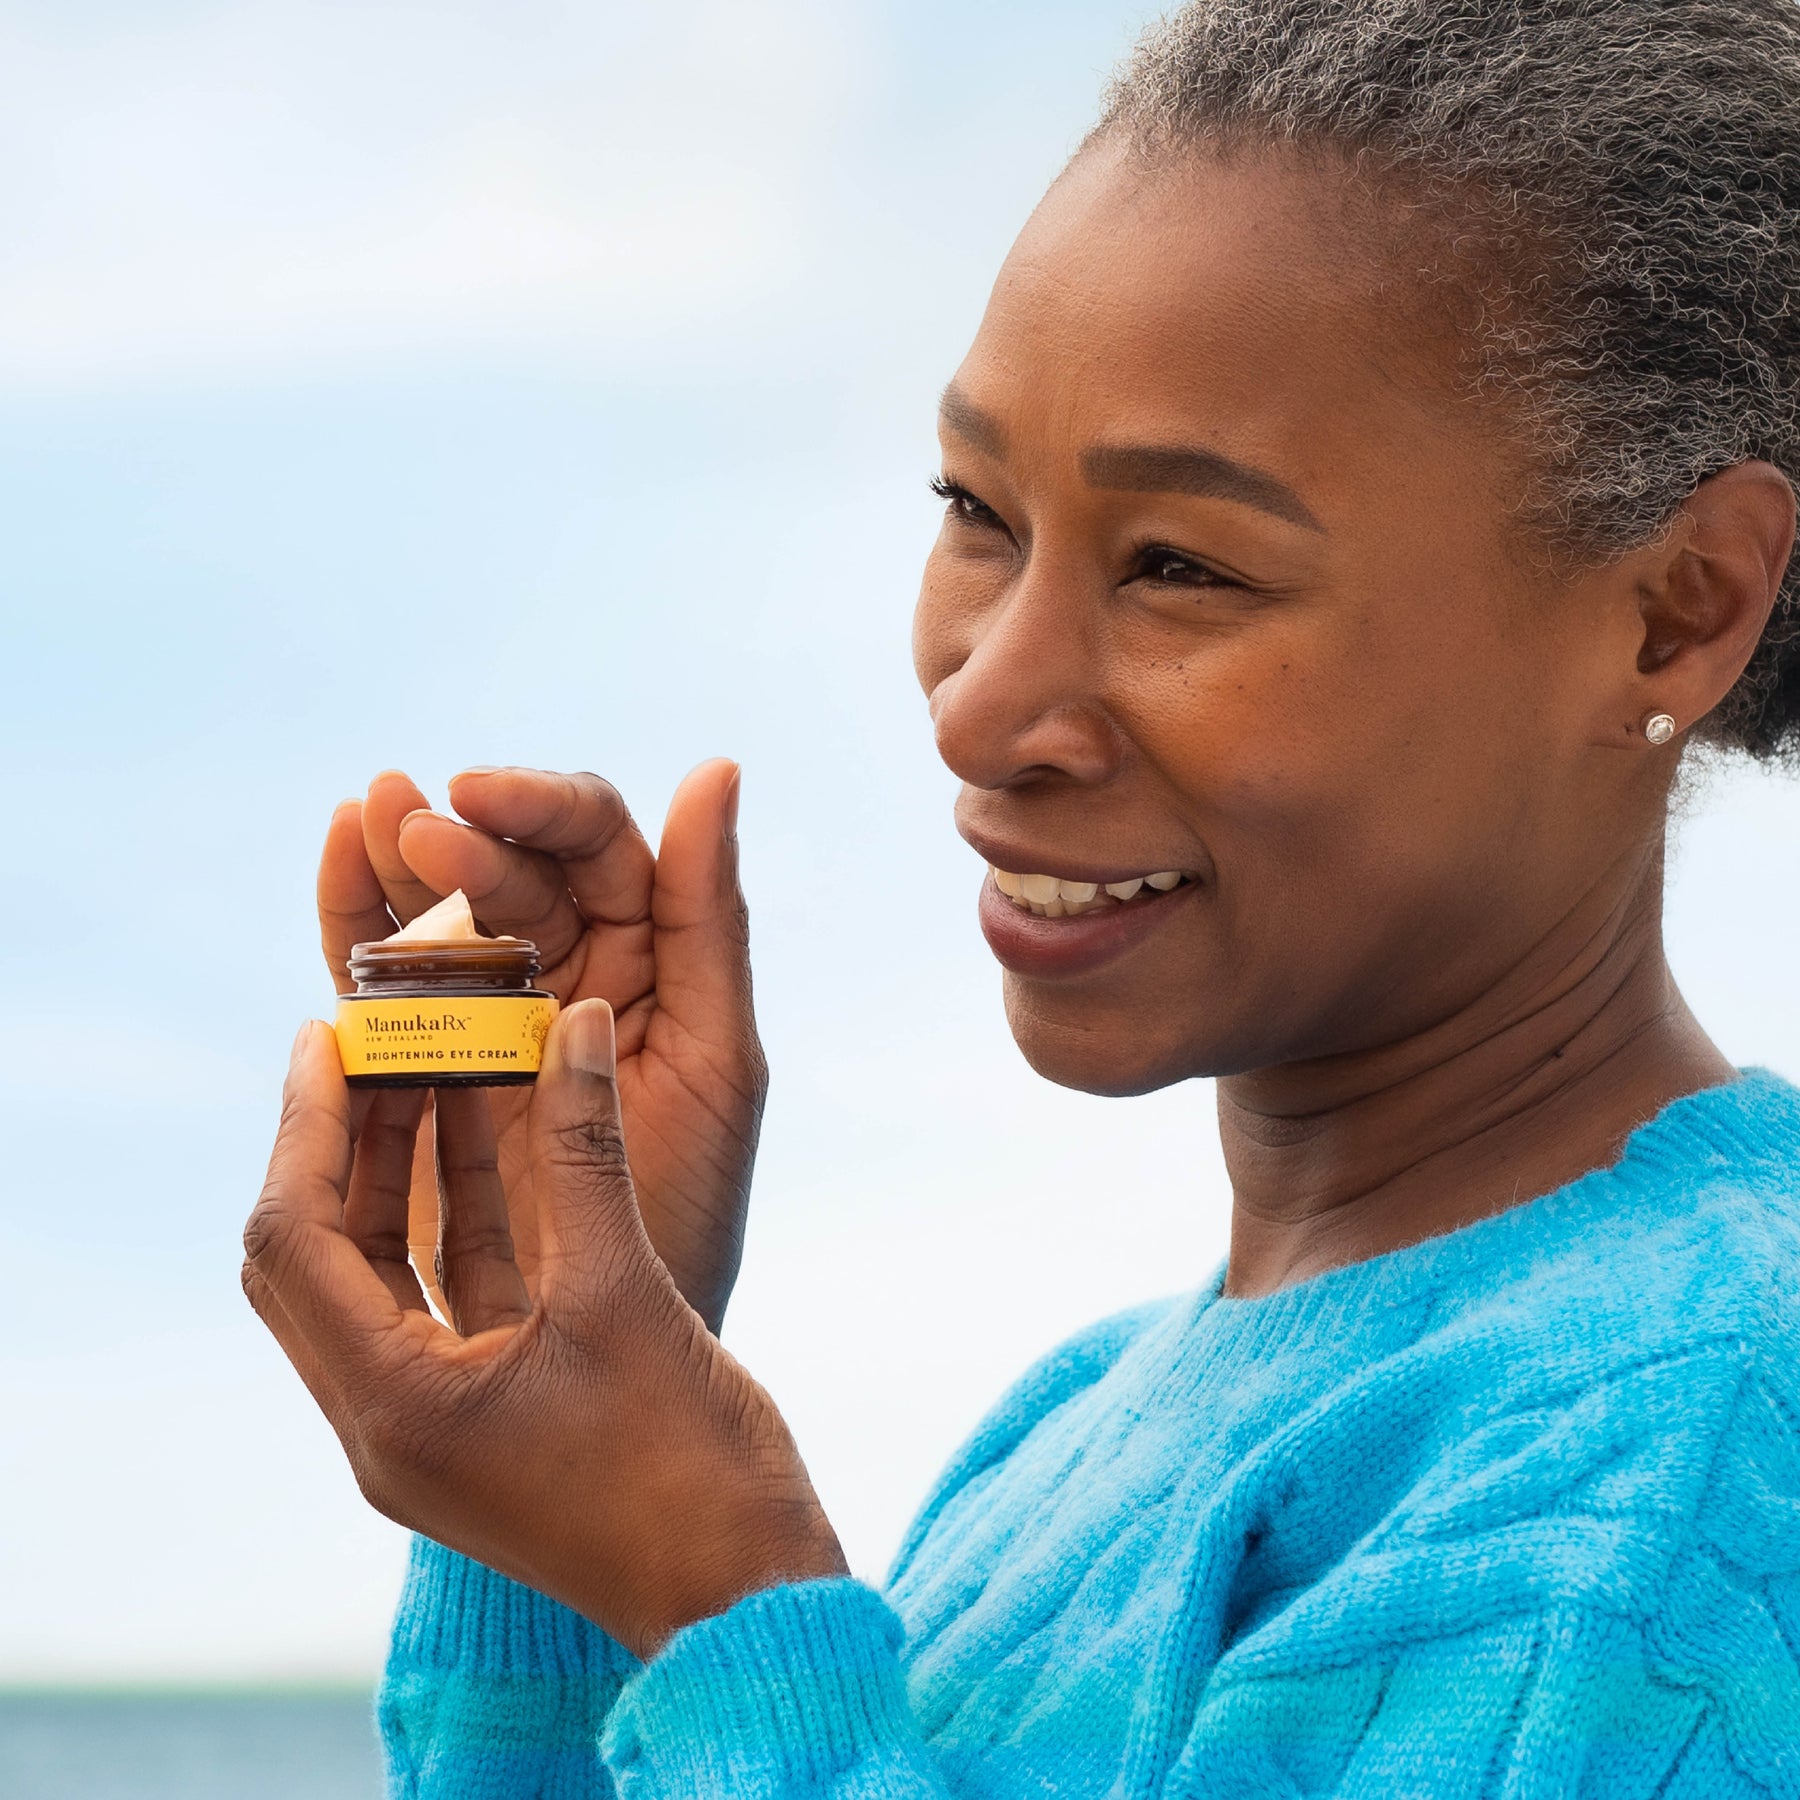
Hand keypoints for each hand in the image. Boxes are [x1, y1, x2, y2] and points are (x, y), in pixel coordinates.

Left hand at [242, 1003, 845, 1659]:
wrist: (744, 1590)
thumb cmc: (685, 1467)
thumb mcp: (625, 1293)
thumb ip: (586, 1153)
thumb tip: (574, 1029)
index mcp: (394, 1406)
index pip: (297, 1241)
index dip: (306, 1128)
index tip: (324, 1037)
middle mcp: (388, 1421)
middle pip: (320, 1258)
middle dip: (342, 1144)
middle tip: (374, 1041)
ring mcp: (433, 1424)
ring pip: (380, 1275)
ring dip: (399, 1175)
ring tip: (429, 1067)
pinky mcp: (484, 1416)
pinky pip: (443, 1298)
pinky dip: (458, 1218)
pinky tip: (491, 1141)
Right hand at [319, 762, 761, 1332]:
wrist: (615, 1354)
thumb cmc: (691, 1211)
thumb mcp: (718, 1062)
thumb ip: (710, 917)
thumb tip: (714, 765)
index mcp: (652, 961)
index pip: (599, 848)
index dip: (546, 809)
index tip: (485, 796)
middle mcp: (570, 973)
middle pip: (512, 873)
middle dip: (465, 842)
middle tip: (416, 825)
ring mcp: (493, 1019)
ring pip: (442, 915)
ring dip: (402, 861)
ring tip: (366, 811)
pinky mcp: (422, 1072)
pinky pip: (386, 985)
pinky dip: (358, 925)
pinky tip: (340, 858)